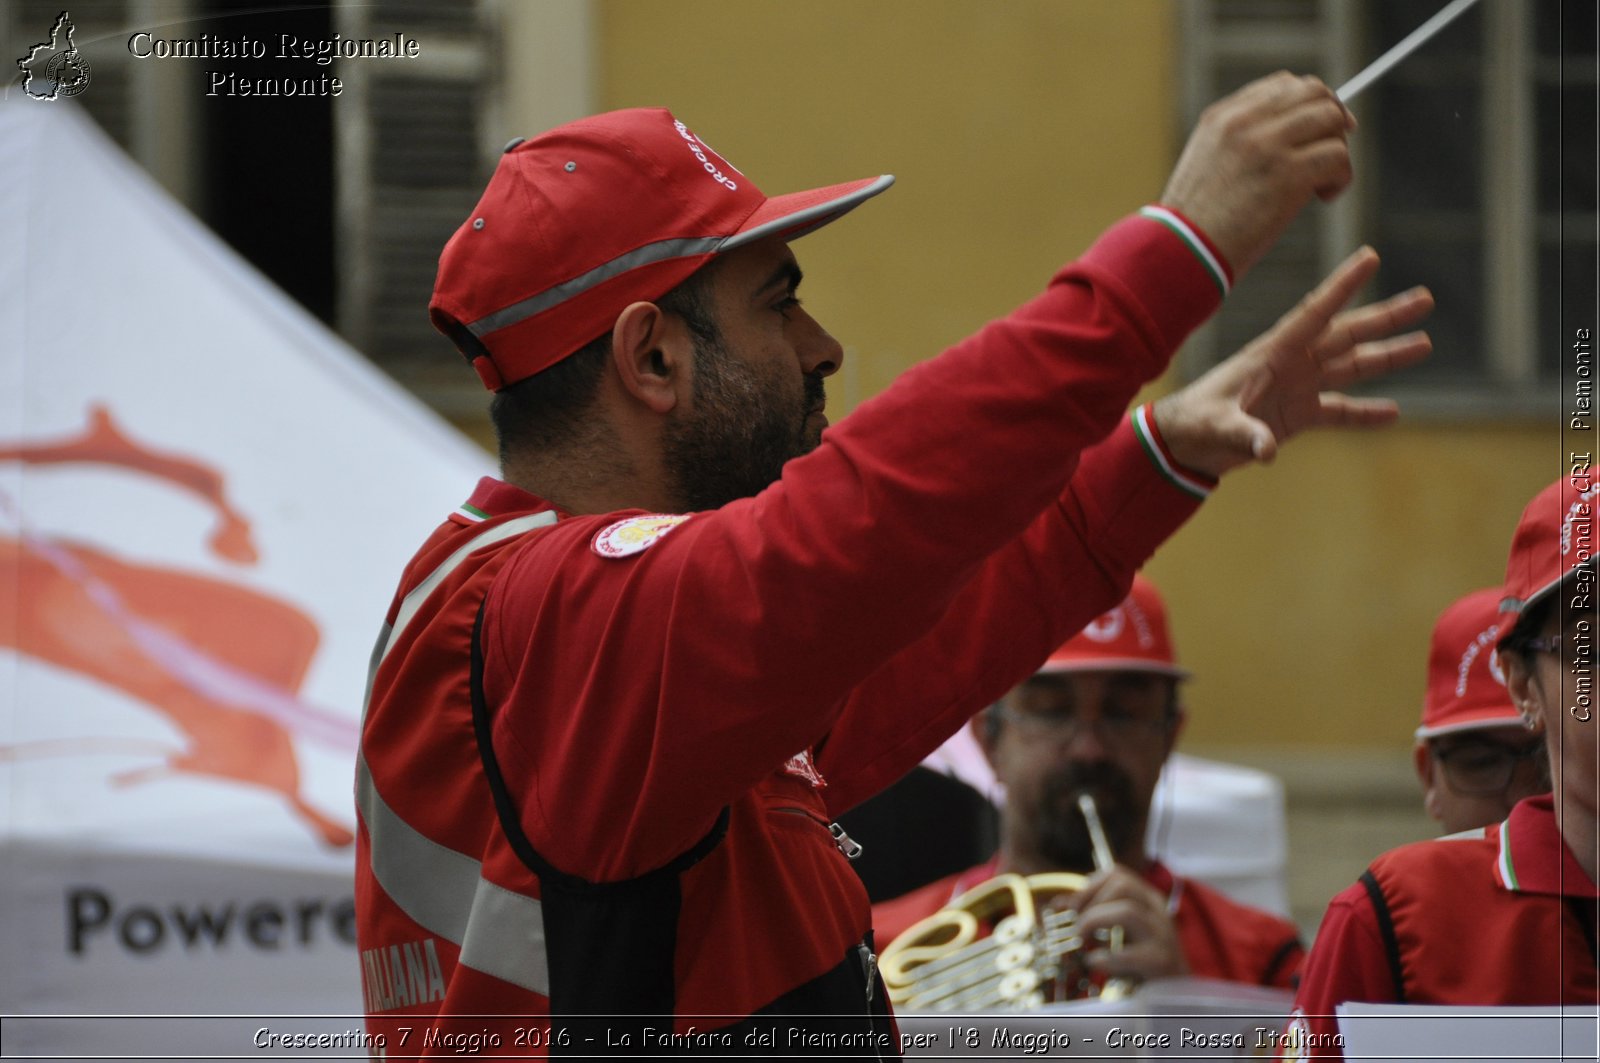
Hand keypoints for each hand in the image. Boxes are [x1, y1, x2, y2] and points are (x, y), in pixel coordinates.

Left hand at [1064, 865, 1187, 981]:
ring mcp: (1162, 936)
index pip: (1117, 874)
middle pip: (1123, 885)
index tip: (1073, 908)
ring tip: (1083, 941)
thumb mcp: (1120, 932)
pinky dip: (1106, 958)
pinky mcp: (1161, 963)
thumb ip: (1094, 915)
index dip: (1089, 886)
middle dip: (1091, 903)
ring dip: (1095, 922)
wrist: (1178, 994)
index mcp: (1147, 900)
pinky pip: (1131, 953)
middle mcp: (1157, 912)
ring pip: (1128, 911)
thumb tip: (1060, 904)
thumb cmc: (1143, 960)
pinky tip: (1095, 962)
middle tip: (1077, 926)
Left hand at [1151, 246, 1432, 478]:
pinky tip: (1393, 411)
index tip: (1371, 256)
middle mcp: (1291, 364)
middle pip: (1346, 334)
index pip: (1314, 312)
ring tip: (1424, 344)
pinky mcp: (1297, 415)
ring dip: (1387, 356)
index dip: (1343, 285)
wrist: (1182, 443)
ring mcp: (1297, 387)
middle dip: (1385, 317)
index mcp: (1271, 352)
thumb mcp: (1216, 426)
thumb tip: (1268, 451)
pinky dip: (1364, 413)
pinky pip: (1339, 411)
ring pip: (1351, 367)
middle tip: (1425, 298)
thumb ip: (1244, 435)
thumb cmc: (1194, 423)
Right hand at [1162, 71, 1354, 277]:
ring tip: (1323, 181)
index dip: (1310, 102)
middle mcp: (1245, 123)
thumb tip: (1292, 135)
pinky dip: (1341, 178)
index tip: (1320, 127)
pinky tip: (1324, 196)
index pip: (1283, 84)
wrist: (1184, 252)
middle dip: (1333, 118)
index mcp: (1223, 117)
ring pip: (1331, 119)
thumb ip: (1241, 140)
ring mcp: (1267, 145)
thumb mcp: (1207, 163)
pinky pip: (1338, 156)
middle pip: (1314, 92)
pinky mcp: (1288, 174)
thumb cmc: (1196, 221)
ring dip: (1338, 149)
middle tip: (1333, 150)